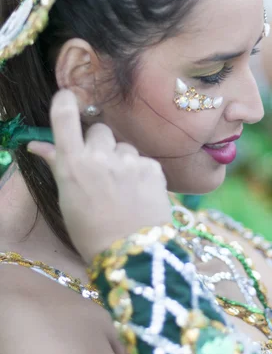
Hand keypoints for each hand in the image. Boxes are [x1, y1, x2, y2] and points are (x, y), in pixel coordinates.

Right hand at [27, 89, 170, 262]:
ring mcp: (129, 161)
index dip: (66, 102)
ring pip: (123, 146)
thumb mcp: (67, 199)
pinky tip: (139, 194)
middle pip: (99, 130)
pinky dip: (141, 173)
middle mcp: (100, 157)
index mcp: (73, 164)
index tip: (68, 97)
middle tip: (101, 170)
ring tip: (123, 189)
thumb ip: (57, 164)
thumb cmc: (91, 231)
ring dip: (122, 160)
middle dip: (99, 144)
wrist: (132, 256)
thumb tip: (37, 144)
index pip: (65, 116)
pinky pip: (143, 160)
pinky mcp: (153, 167)